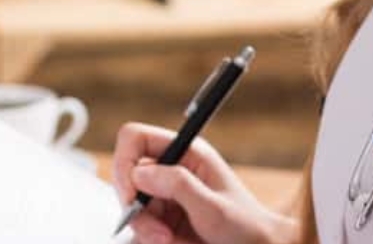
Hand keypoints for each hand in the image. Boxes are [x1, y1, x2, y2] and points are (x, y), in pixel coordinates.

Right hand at [114, 123, 297, 243]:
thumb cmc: (248, 229)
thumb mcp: (215, 208)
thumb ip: (178, 186)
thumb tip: (139, 173)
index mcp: (186, 153)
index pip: (135, 138)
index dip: (125, 162)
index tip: (131, 195)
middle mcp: (172, 170)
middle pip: (128, 178)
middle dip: (138, 209)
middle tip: (160, 234)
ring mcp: (165, 195)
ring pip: (132, 207)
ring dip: (145, 229)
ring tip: (172, 241)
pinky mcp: (162, 219)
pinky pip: (140, 227)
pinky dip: (149, 239)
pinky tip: (173, 243)